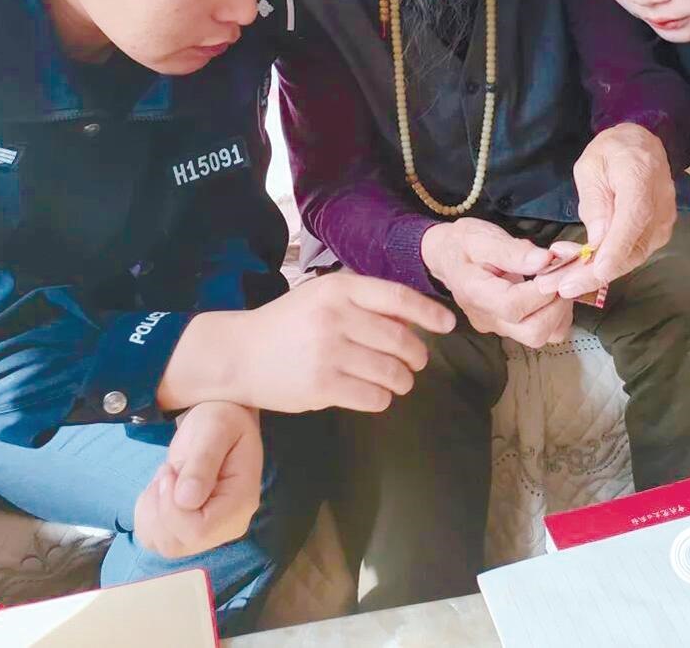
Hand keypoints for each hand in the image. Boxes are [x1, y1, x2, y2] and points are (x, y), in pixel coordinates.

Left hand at [134, 402, 261, 558]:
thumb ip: (203, 461)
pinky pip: (153, 539)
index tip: (169, 471)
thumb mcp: (215, 428)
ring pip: (161, 544)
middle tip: (168, 470)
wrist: (218, 424)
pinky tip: (161, 489)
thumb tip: (186, 500)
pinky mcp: (188, 531)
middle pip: (176, 543)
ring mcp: (208, 533)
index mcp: (240, 503)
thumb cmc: (221, 419)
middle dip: (160, 506)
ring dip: (151, 509)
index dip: (172, 507)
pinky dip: (147, 514)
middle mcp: (227, 526)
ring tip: (167, 476)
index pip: (197, 531)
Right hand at [159, 272, 455, 414]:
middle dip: (417, 355)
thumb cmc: (288, 323)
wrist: (240, 354)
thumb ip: (364, 301)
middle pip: (400, 339)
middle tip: (417, 362)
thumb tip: (414, 315)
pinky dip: (382, 399)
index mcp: (339, 289)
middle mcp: (336, 318)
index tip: (448, 325)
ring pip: (390, 372)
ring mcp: (328, 353)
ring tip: (399, 380)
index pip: (397, 298)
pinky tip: (376, 395)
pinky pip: (372, 397)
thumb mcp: (323, 297)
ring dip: (403, 380)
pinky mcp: (321, 387)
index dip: (428, 313)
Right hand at [421, 217, 572, 348]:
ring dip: (559, 311)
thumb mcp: (482, 237)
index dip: (542, 290)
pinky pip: (541, 333)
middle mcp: (488, 318)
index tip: (554, 266)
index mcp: (475, 294)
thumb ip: (513, 251)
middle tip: (561, 276)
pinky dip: (556, 316)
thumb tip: (546, 260)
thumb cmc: (463, 244)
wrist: (446, 257)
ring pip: (541, 336)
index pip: (514, 306)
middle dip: (557, 304)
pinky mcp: (508, 328)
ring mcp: (498, 327)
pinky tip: (550, 292)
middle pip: (533, 332)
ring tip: (556, 282)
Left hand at [544, 125, 674, 296]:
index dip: (615, 249)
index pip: (632, 221)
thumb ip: (594, 201)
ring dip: (595, 273)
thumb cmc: (612, 152)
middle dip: (594, 274)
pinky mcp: (659, 233)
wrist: (641, 144)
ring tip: (561, 279)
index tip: (596, 271)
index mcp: (640, 179)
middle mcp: (660, 206)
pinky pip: (632, 254)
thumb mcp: (590, 166)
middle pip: (632, 249)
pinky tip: (579, 266)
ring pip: (631, 258)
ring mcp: (663, 222)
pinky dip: (606, 264)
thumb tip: (597, 239)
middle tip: (559, 286)